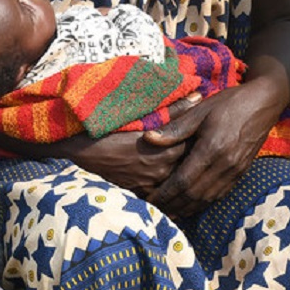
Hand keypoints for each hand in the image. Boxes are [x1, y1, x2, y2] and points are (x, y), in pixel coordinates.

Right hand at [64, 93, 200, 196]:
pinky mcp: (139, 193)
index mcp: (163, 151)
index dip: (202, 139)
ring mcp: (149, 185)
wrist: (81, 150)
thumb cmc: (111, 128)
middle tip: (204, 148)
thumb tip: (198, 96)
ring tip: (191, 164)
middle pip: (187, 166)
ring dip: (182, 173)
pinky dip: (169, 186)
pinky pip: (161, 193)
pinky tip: (174, 181)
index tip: (207, 132)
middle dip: (196, 158)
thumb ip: (174, 109)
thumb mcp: (143, 116)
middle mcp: (160, 171)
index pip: (193, 147)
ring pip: (175, 181)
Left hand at [143, 82, 277, 218]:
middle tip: (155, 211)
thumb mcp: (200, 109)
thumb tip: (148, 138)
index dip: (165, 194)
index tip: (149, 199)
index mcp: (211, 148)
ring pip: (207, 199)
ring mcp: (235, 171)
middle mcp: (224, 164)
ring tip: (170, 213)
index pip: (183, 180)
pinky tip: (192, 205)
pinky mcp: (242, 172)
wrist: (265, 102)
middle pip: (193, 195)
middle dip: (173, 205)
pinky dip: (203, 203)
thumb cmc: (230, 102)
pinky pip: (220, 194)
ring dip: (187, 208)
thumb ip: (175, 128)